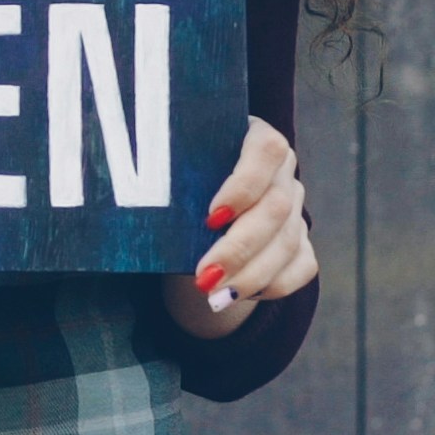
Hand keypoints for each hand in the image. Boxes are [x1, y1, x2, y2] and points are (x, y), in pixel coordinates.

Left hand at [160, 116, 317, 339]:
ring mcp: (296, 207)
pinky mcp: (301, 241)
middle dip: (239, 248)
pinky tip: (237, 296)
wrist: (196, 208)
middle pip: (276, 208)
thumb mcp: (174, 168)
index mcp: (255, 137)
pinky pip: (301, 267)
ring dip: (250, 275)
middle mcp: (282, 172)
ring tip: (214, 296)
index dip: (243, 185)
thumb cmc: (179, 181)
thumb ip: (166, 174)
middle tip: (204, 276)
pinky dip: (271, 286)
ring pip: (287, 243)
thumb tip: (133, 198)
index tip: (210, 217)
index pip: (266, 151)